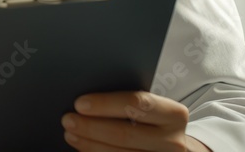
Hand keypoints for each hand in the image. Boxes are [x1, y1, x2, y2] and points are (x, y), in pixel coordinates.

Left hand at [61, 91, 212, 150]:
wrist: (176, 149)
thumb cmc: (155, 122)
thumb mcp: (153, 109)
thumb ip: (130, 102)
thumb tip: (88, 99)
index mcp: (174, 115)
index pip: (137, 104)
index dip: (106, 103)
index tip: (79, 103)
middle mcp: (174, 141)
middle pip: (125, 134)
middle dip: (91, 126)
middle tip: (68, 119)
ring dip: (89, 144)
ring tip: (71, 134)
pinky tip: (84, 148)